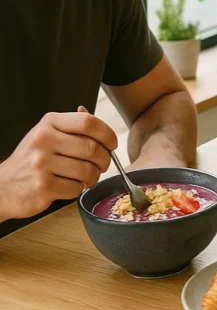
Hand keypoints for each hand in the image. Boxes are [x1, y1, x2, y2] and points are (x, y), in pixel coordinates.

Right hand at [0, 111, 115, 220]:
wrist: (2, 187)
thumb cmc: (31, 159)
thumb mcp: (46, 134)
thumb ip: (72, 127)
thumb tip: (96, 120)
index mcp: (49, 123)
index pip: (88, 122)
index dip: (107, 133)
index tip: (112, 144)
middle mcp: (43, 141)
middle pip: (92, 148)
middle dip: (104, 159)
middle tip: (101, 165)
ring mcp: (42, 164)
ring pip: (88, 170)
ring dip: (93, 177)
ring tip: (85, 177)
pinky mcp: (43, 187)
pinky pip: (77, 188)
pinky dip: (78, 189)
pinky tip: (68, 186)